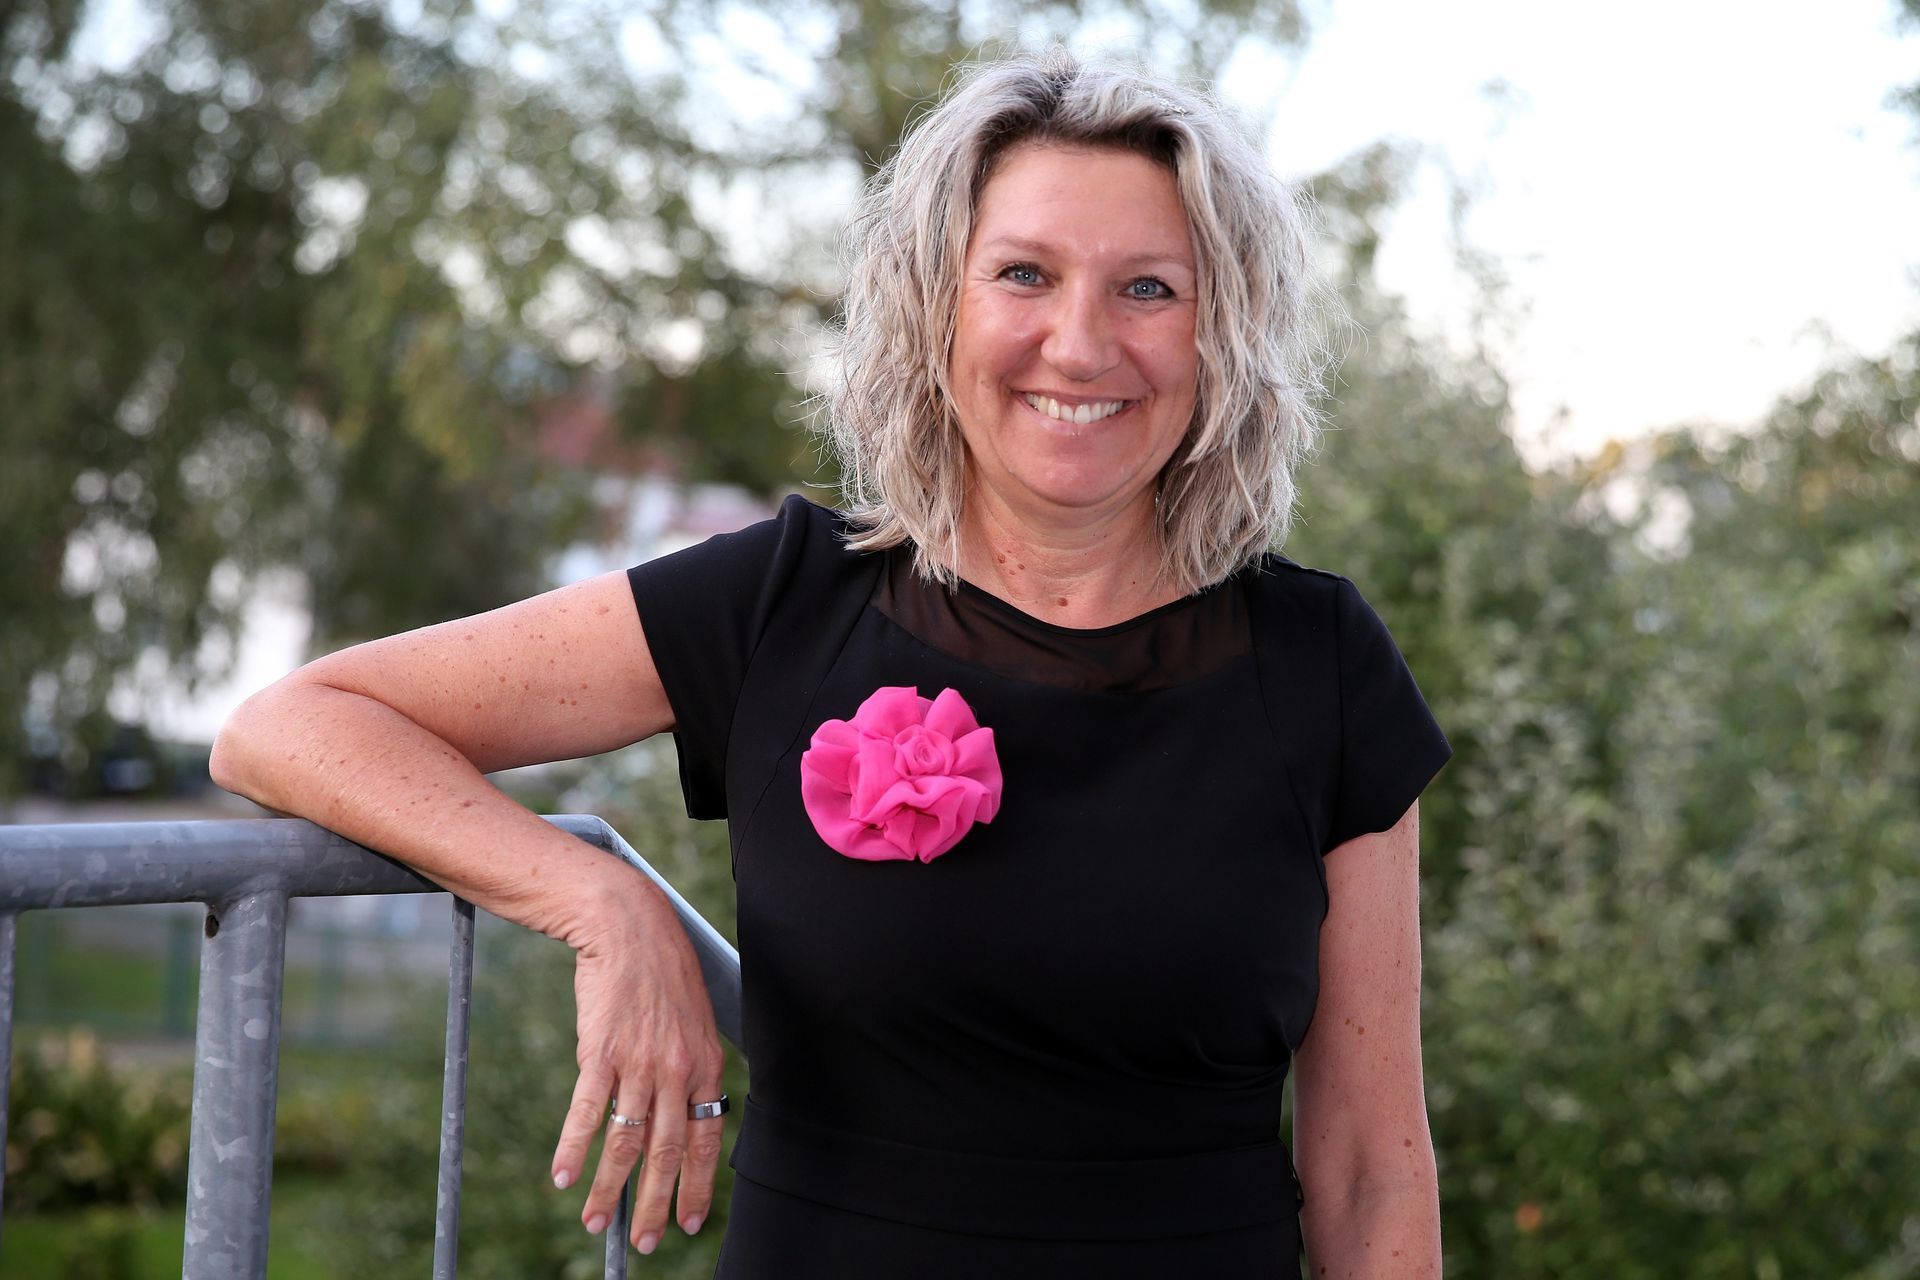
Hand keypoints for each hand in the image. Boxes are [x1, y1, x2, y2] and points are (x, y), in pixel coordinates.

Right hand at [548, 891, 726, 1253]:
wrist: (628, 925)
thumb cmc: (660, 972)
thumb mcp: (692, 1021)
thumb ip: (688, 1067)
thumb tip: (682, 1110)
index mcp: (705, 1065)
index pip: (706, 1141)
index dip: (696, 1187)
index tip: (687, 1223)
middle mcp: (677, 1070)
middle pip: (666, 1153)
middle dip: (653, 1205)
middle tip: (643, 1242)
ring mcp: (639, 1062)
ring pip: (626, 1142)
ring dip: (608, 1189)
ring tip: (593, 1222)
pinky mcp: (601, 1051)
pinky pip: (588, 1111)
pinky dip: (573, 1148)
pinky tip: (562, 1176)